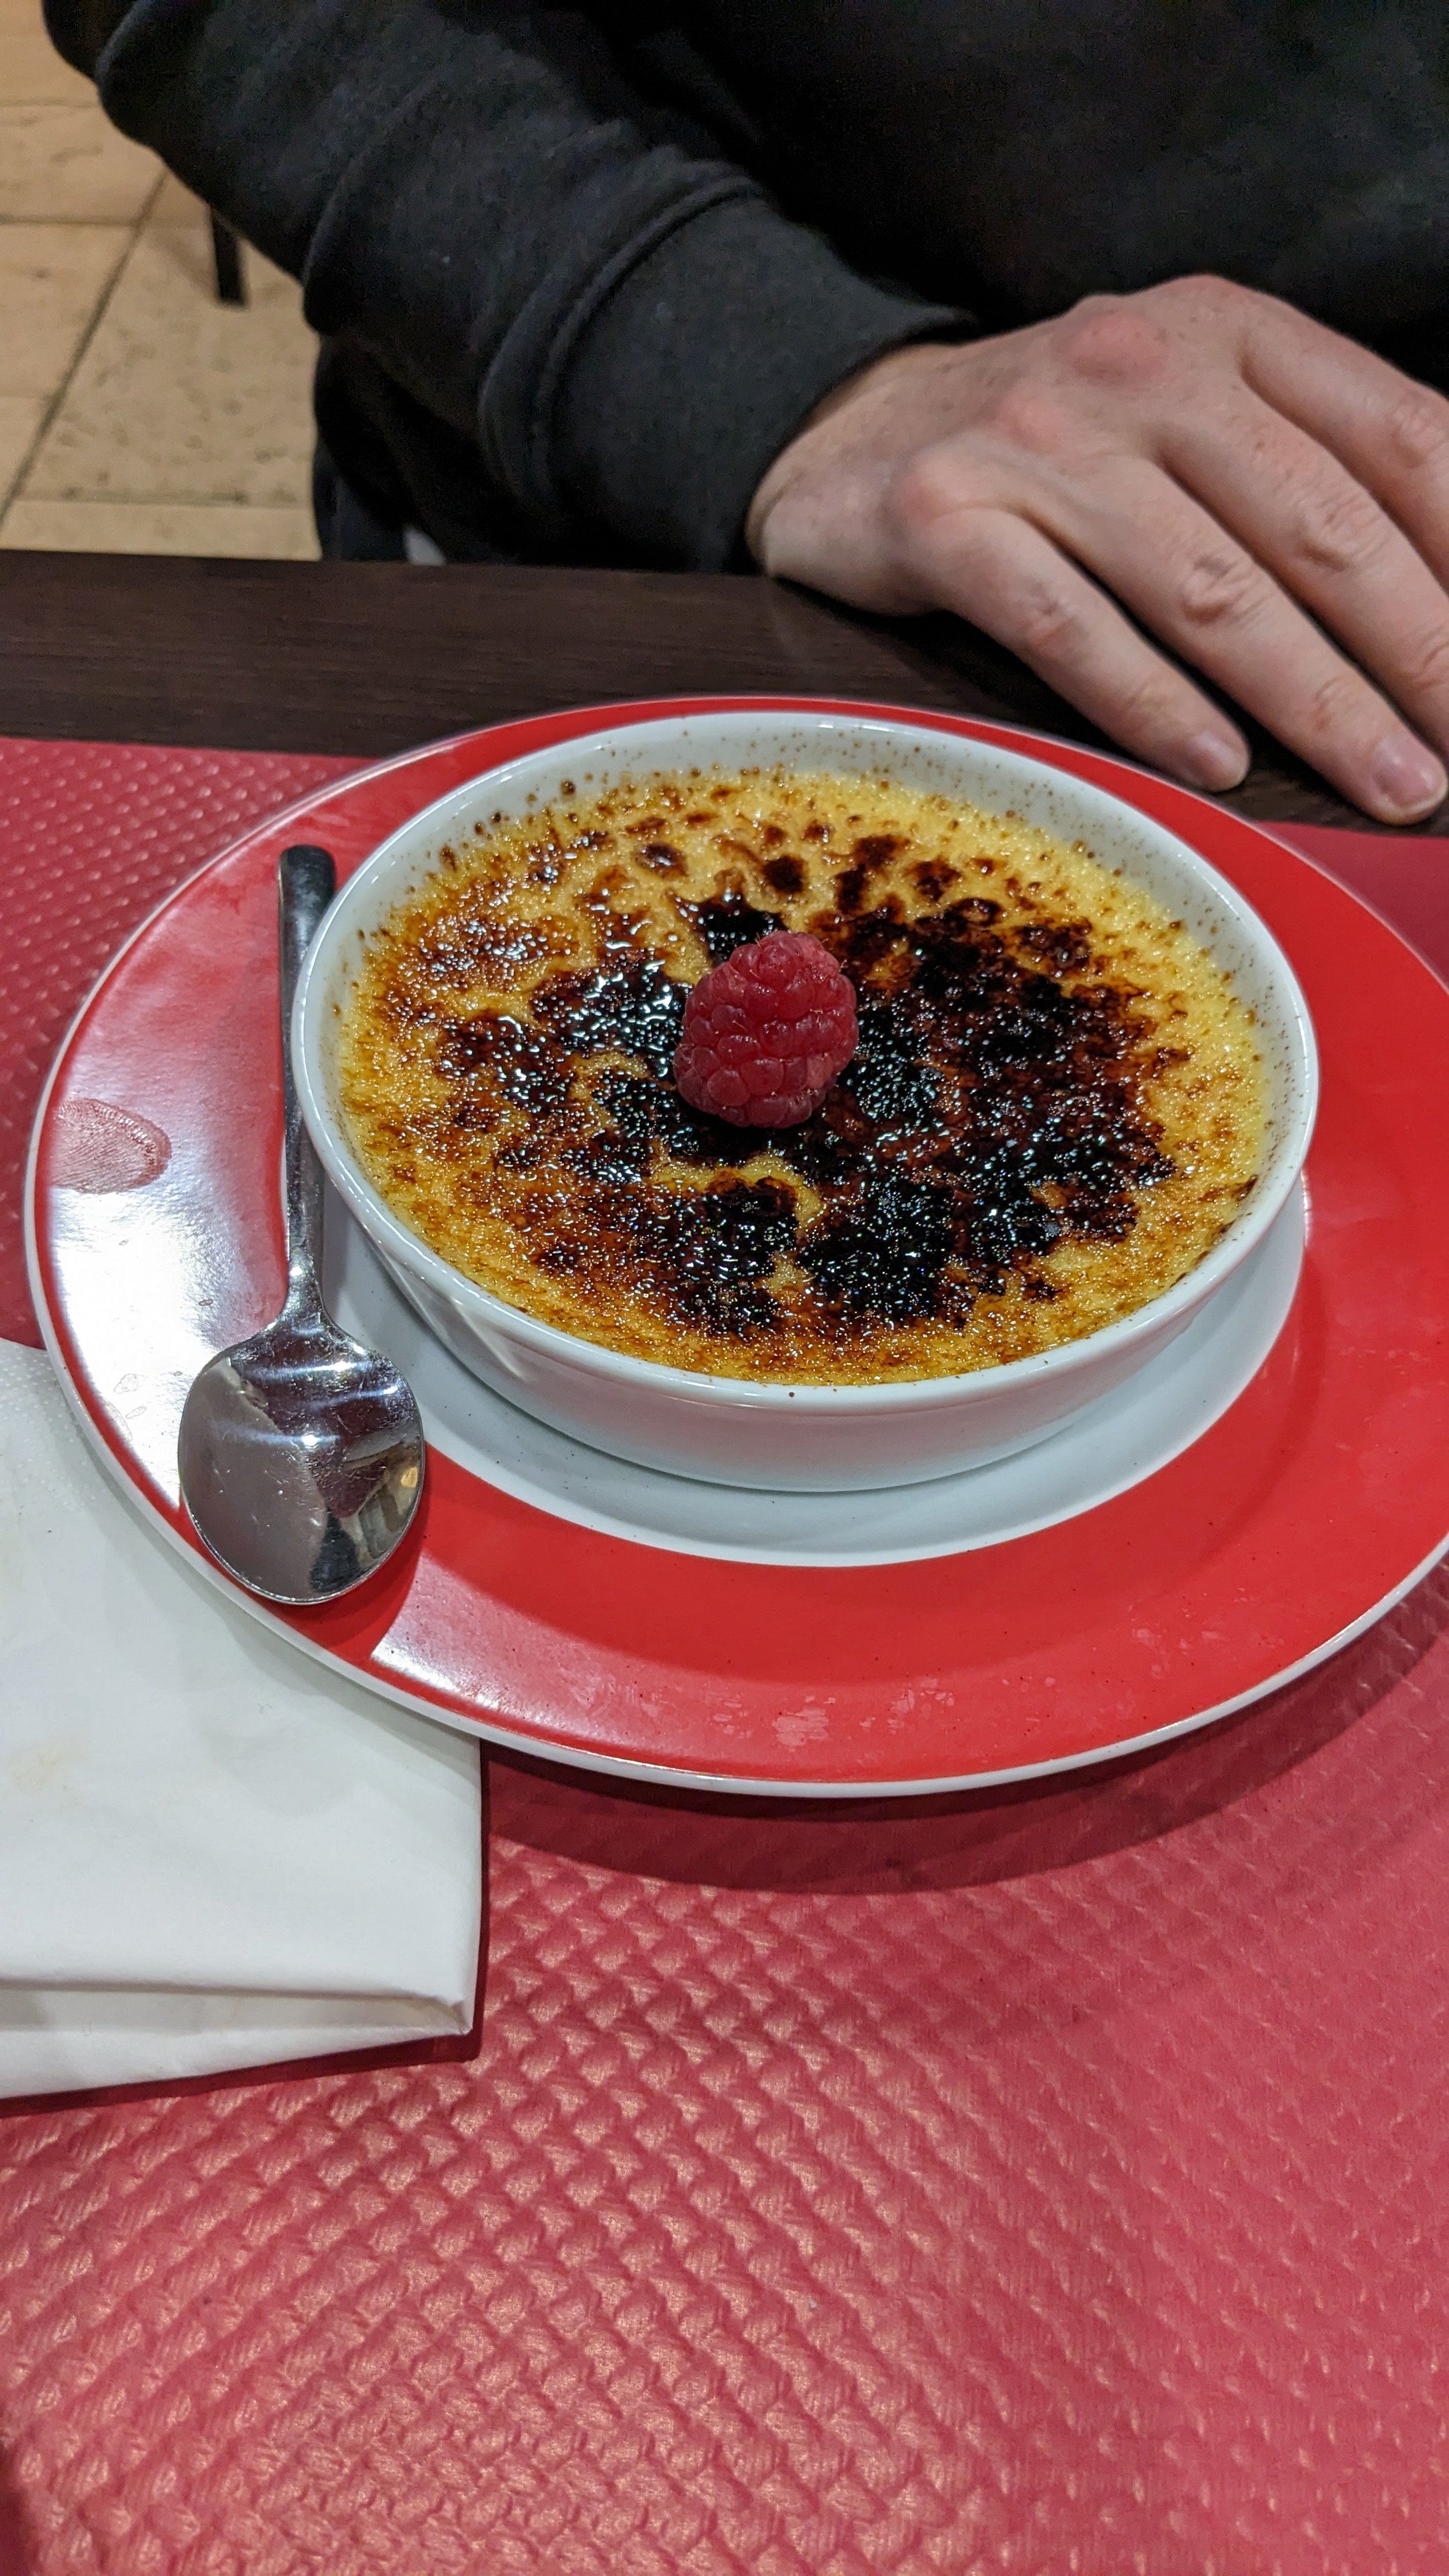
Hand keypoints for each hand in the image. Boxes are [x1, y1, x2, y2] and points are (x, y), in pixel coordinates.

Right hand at [747, 278, 1448, 821]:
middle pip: (1316, 523)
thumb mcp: (1186, 415)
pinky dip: (1151, 703)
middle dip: (1415, 649)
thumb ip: (1300, 474)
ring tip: (1385, 782)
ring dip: (1314, 700)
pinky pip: (1066, 627)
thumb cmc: (1051, 452)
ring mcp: (1036, 439)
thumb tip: (1436, 606)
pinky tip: (1218, 769)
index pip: (1395, 435)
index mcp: (1228, 333)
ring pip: (1207, 585)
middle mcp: (1141, 365)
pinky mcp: (942, 516)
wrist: (844, 434)